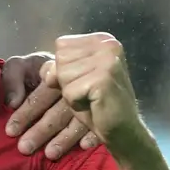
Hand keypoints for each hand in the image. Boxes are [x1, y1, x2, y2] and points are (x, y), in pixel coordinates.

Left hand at [3, 51, 99, 159]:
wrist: (73, 62)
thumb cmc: (36, 72)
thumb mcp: (21, 67)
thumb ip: (12, 78)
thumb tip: (13, 102)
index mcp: (54, 73)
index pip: (40, 96)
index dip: (25, 114)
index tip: (10, 131)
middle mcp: (74, 86)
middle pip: (58, 111)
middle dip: (41, 131)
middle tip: (25, 148)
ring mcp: (91, 97)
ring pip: (78, 120)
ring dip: (65, 138)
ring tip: (50, 154)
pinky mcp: (104, 105)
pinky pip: (101, 122)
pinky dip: (94, 134)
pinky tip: (84, 146)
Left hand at [42, 33, 144, 152]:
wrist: (123, 129)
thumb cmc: (96, 104)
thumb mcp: (73, 79)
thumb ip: (58, 66)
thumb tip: (46, 71)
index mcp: (102, 39)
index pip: (62, 45)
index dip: (63, 67)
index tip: (83, 80)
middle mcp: (108, 44)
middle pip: (61, 58)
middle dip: (66, 80)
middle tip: (88, 91)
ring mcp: (108, 60)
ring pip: (62, 74)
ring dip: (71, 92)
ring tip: (91, 97)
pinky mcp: (104, 78)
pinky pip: (69, 90)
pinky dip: (75, 102)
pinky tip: (94, 105)